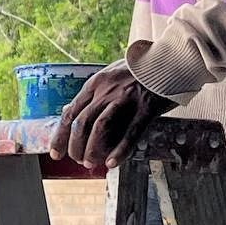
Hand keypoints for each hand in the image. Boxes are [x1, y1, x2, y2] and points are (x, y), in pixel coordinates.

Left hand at [52, 44, 173, 170]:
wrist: (170, 60)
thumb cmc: (138, 72)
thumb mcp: (109, 76)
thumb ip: (91, 94)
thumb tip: (68, 110)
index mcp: (96, 84)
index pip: (70, 113)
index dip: (60, 136)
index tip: (55, 153)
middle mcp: (107, 91)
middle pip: (81, 122)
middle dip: (74, 146)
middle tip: (76, 160)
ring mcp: (126, 99)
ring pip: (100, 128)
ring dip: (92, 149)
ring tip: (90, 163)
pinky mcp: (146, 108)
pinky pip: (130, 133)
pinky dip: (119, 150)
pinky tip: (112, 163)